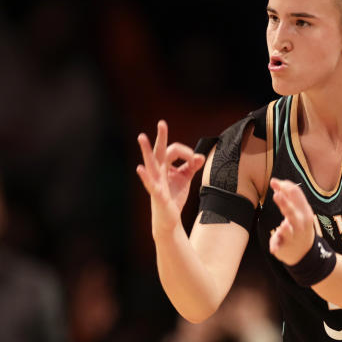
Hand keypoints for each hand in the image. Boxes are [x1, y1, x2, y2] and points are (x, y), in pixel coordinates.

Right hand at [135, 120, 205, 236]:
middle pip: (159, 151)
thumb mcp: (184, 179)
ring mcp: (156, 182)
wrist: (168, 219)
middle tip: (162, 122)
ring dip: (146, 150)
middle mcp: (158, 171)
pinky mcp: (157, 194)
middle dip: (161, 137)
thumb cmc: (173, 197)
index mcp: (164, 166)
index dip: (187, 153)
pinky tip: (140, 168)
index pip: (174, 150)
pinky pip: (151, 184)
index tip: (196, 160)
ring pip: (151, 163)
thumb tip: (201, 156)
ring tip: (142, 137)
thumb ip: (191, 166)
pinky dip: (145, 176)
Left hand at [268, 178, 315, 265]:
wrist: (304, 253)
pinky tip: (274, 250)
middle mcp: (300, 223)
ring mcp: (292, 236)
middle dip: (285, 204)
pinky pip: (279, 246)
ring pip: (288, 231)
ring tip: (284, 226)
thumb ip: (287, 196)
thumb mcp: (298, 210)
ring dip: (286, 228)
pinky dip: (276, 247)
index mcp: (304, 211)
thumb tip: (274, 181)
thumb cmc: (298, 225)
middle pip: (292, 212)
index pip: (296, 195)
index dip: (284, 186)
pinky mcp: (284, 247)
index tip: (273, 182)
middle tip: (277, 195)